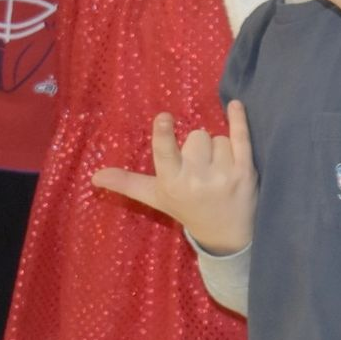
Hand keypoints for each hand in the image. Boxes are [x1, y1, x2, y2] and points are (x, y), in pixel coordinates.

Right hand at [93, 102, 257, 255]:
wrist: (226, 234)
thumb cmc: (186, 209)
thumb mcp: (156, 197)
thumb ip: (128, 183)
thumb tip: (95, 175)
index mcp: (172, 183)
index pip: (165, 154)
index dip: (164, 134)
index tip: (164, 116)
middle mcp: (197, 180)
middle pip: (197, 136)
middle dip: (198, 146)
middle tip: (201, 168)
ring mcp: (223, 176)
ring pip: (218, 137)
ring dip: (219, 148)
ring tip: (218, 171)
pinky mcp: (245, 172)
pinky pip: (241, 138)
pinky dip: (239, 121)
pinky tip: (235, 105)